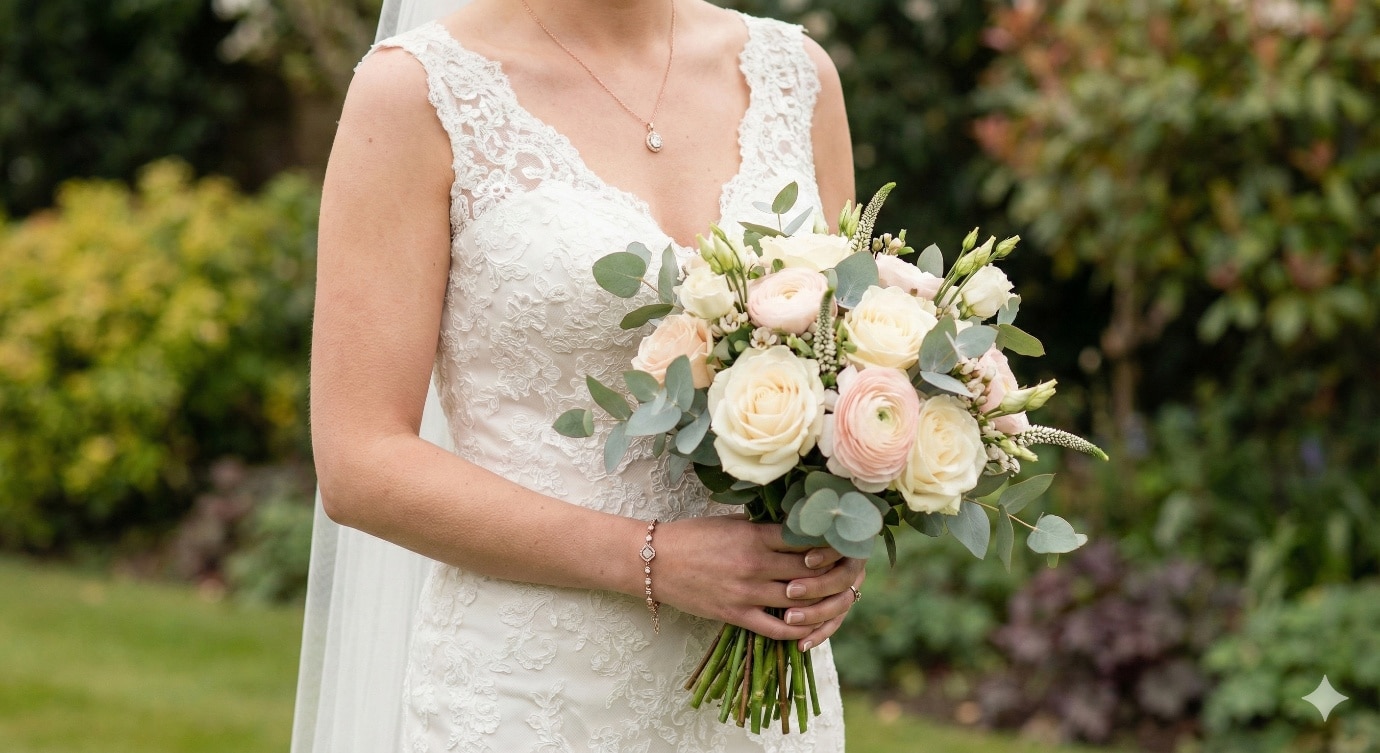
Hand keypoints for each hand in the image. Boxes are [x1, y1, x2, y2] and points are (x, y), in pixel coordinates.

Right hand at [652, 516, 864, 646]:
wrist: (654, 561)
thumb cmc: (692, 536)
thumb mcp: (730, 522)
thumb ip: (762, 528)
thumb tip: (795, 527)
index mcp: (755, 535)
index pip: (806, 539)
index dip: (830, 543)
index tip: (843, 543)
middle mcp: (755, 564)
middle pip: (810, 570)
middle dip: (832, 571)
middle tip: (848, 571)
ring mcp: (747, 592)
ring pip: (799, 600)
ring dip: (820, 601)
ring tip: (833, 598)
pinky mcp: (735, 614)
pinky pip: (775, 628)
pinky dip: (797, 631)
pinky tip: (809, 629)